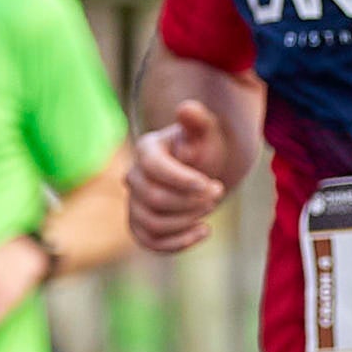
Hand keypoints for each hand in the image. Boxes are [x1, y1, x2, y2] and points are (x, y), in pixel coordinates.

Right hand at [127, 100, 241, 254]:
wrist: (204, 168)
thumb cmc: (204, 146)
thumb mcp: (207, 131)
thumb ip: (198, 121)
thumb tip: (186, 109)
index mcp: (146, 149)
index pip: (154, 168)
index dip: (183, 180)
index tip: (213, 185)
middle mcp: (134, 176)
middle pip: (153, 199)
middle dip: (190, 202)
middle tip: (217, 193)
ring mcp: (135, 202)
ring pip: (151, 223)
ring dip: (186, 221)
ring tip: (210, 209)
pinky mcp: (141, 224)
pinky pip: (149, 241)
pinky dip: (177, 243)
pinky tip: (204, 230)